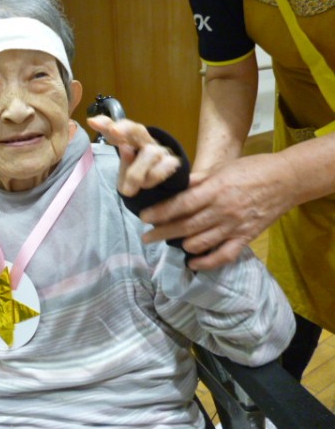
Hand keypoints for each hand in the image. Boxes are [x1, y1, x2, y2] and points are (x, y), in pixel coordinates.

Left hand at [87, 115, 180, 195]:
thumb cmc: (140, 179)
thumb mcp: (126, 174)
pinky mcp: (173, 162)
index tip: (92, 122)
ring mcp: (161, 150)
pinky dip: (152, 178)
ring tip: (127, 191)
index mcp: (129, 143)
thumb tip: (126, 147)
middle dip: (125, 128)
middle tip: (114, 131)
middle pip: (137, 129)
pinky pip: (164, 166)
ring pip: (150, 152)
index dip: (105, 124)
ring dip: (136, 173)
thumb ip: (124, 162)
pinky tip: (146, 186)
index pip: (116, 130)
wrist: (164, 192)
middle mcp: (145, 142)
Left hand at [139, 153, 296, 269]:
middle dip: (162, 232)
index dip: (160, 212)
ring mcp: (234, 226)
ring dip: (181, 245)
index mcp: (214, 190)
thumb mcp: (222, 168)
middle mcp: (222, 211)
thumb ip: (197, 180)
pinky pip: (223, 256)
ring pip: (200, 243)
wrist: (286, 180)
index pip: (180, 204)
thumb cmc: (252, 169)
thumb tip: (173, 184)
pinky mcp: (245, 238)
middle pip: (185, 226)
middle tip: (146, 237)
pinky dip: (206, 262)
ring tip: (170, 243)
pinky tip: (192, 262)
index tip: (144, 217)